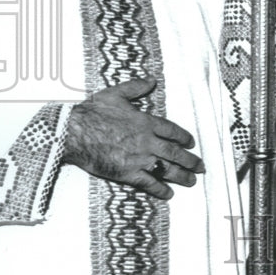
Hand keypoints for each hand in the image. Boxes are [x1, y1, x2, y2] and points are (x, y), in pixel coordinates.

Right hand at [63, 76, 203, 198]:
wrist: (74, 133)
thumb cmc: (92, 113)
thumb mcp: (116, 93)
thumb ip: (136, 87)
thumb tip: (152, 80)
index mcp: (145, 121)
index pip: (172, 130)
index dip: (184, 137)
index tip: (191, 143)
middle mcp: (147, 140)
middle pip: (175, 152)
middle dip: (190, 161)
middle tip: (200, 167)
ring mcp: (139, 158)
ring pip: (167, 169)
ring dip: (181, 176)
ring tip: (191, 181)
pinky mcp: (127, 173)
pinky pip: (149, 183)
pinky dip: (160, 189)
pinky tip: (168, 194)